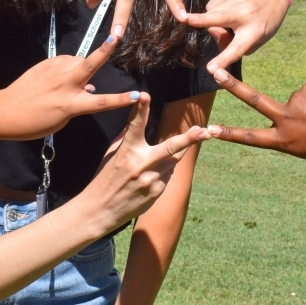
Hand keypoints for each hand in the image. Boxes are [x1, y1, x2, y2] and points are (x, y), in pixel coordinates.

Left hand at [0, 26, 146, 140]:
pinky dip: (66, 67)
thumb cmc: (34, 122)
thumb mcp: (61, 119)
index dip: (121, 100)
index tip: (137, 95)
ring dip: (81, 65)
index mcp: (71, 104)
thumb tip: (88, 86)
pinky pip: (63, 61)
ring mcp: (54, 72)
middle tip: (116, 34)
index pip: (102, 102)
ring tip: (72, 79)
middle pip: (90, 64)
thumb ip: (77, 102)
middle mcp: (65, 85)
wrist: (5, 111)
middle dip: (105, 49)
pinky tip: (57, 77)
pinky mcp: (44, 64)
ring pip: (77, 60)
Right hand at [73, 93, 211, 232]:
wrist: (100, 210)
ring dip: (176, 152)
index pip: (134, 126)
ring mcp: (152, 180)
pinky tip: (149, 178)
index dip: (140, 109)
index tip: (144, 95)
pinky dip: (163, 171)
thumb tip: (136, 118)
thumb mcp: (111, 154)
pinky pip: (167, 175)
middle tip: (205, 131)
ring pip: (173, 160)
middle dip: (189, 138)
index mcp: (126, 152)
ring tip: (186, 143)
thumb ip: (126, 137)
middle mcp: (141, 165)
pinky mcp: (158, 192)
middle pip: (170, 148)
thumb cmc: (104, 178)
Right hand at [184, 0, 290, 72]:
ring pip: (211, 13)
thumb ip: (233, 44)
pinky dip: (215, 10)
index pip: (237, 49)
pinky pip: (212, 5)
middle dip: (201, 20)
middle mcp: (246, 14)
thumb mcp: (256, 41)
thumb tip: (213, 31)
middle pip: (220, 18)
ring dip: (213, 21)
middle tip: (185, 19)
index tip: (212, 69)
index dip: (223, 59)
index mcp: (255, 32)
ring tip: (229, 20)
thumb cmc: (262, 24)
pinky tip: (228, 9)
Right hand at [205, 71, 305, 159]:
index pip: (249, 138)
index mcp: (284, 142)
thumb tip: (285, 108)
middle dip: (233, 85)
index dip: (228, 134)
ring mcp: (294, 103)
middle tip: (215, 72)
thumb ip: (290, 132)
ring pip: (295, 100)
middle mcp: (285, 122)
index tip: (209, 130)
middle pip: (253, 101)